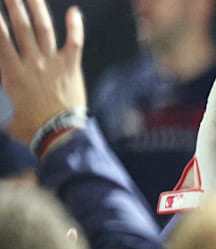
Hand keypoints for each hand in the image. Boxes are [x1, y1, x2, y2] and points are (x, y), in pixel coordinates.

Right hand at [0, 0, 85, 142]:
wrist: (60, 135)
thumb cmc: (34, 130)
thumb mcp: (10, 118)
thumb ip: (5, 113)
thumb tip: (5, 121)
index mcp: (12, 73)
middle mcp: (32, 62)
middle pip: (20, 26)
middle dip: (13, 5)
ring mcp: (53, 63)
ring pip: (43, 28)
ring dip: (36, 8)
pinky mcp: (72, 68)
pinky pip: (74, 42)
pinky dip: (75, 26)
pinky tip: (75, 11)